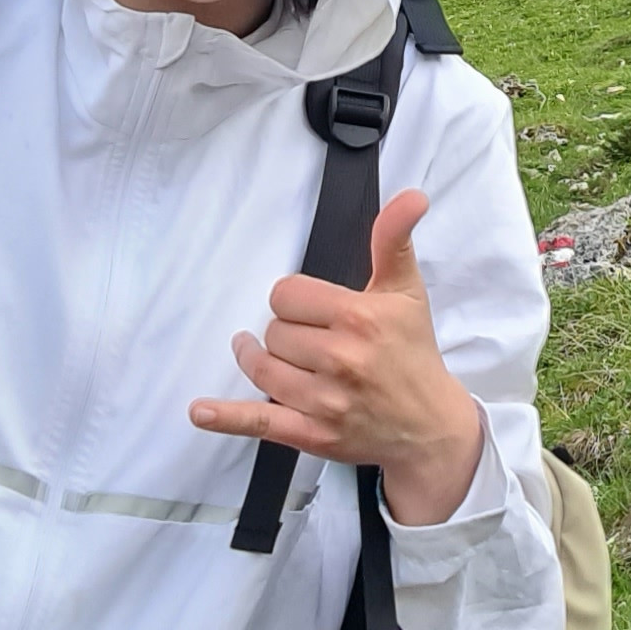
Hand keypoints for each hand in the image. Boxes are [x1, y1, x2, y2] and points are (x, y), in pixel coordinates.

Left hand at [194, 188, 486, 526]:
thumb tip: (411, 196)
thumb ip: (394, 240)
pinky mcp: (313, 434)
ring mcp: (324, 401)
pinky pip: (260, 421)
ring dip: (261, 360)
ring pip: (262, 367)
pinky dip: (227, 417)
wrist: (430, 425)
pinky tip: (200, 412)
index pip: (286, 294)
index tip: (315, 310)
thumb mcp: (406, 291)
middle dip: (288, 332)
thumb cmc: (413, 353)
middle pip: (274, 331)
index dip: (296, 300)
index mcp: (359, 317)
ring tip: (273, 355)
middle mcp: (340, 359)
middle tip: (315, 341)